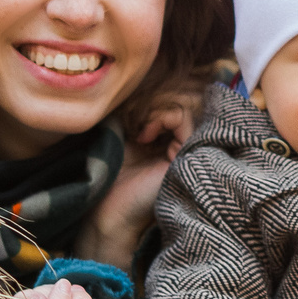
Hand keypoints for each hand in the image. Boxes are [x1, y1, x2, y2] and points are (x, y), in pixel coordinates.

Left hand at [75, 95, 196, 267]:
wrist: (111, 211)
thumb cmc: (112, 178)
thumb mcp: (122, 136)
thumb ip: (134, 114)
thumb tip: (137, 87)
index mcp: (166, 142)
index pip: (170, 107)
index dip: (152, 104)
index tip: (131, 120)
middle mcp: (180, 146)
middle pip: (180, 104)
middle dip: (156, 104)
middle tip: (137, 121)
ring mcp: (186, 151)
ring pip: (183, 108)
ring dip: (157, 111)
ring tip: (141, 130)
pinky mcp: (186, 155)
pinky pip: (184, 120)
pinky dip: (163, 118)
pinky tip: (145, 135)